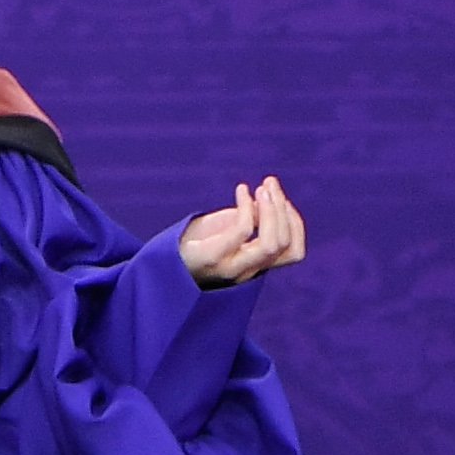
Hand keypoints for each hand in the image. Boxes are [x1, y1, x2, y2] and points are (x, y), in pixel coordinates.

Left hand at [178, 176, 305, 287]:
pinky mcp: (212, 257)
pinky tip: (240, 190)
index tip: (283, 198)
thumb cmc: (193, 241)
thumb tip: (270, 202)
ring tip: (262, 187)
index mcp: (255, 265)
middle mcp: (248, 270)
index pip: (294, 252)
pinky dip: (247, 207)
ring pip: (271, 244)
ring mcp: (231, 267)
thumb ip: (252, 220)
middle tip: (270, 184)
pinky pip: (242, 232)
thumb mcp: (228, 228)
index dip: (295, 223)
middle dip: (282, 209)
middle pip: (284, 245)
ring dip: (272, 210)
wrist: (158, 261)